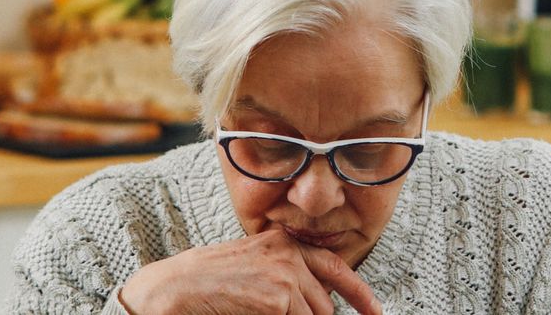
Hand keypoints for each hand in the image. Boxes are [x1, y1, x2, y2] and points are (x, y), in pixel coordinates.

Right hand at [118, 230, 381, 314]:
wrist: (175, 289)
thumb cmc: (205, 282)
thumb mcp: (251, 266)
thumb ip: (284, 274)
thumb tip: (317, 303)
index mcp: (283, 242)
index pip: (334, 267)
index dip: (360, 293)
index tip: (375, 312)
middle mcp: (290, 253)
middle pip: (325, 304)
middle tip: (283, 314)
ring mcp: (287, 275)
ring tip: (258, 310)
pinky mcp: (280, 299)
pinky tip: (255, 314)